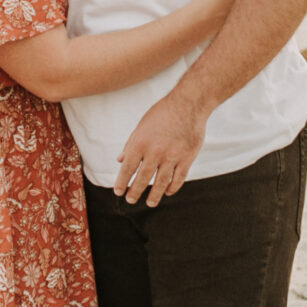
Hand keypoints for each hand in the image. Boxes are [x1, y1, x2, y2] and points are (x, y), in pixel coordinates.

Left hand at [113, 87, 209, 204]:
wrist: (189, 104)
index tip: (118, 192)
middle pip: (142, 178)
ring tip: (150, 203)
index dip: (121, 182)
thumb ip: (130, 144)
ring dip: (154, 195)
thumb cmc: (162, 112)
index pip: (127, 168)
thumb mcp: (141, 126)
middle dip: (135, 192)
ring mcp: (172, 157)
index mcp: (140, 143)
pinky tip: (167, 191)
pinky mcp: (187, 158)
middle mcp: (155, 152)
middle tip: (131, 200)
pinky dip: (172, 187)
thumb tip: (120, 160)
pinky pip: (178, 178)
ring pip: (161, 183)